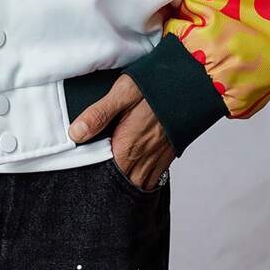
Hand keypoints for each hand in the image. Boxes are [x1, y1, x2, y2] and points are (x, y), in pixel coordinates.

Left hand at [67, 72, 175, 189]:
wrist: (193, 84)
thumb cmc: (158, 85)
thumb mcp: (123, 92)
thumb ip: (99, 114)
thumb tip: (75, 133)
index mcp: (128, 147)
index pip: (102, 174)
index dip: (89, 169)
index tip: (80, 162)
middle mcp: (144, 161)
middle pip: (118, 184)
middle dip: (104, 179)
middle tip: (93, 168)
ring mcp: (157, 163)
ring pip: (134, 185)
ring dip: (122, 178)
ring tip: (109, 167)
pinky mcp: (166, 159)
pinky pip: (149, 180)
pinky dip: (137, 177)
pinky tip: (129, 164)